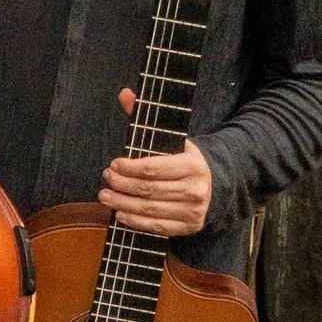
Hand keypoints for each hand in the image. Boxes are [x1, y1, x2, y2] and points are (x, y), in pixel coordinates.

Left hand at [101, 94, 215, 237]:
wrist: (215, 184)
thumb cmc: (184, 160)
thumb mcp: (171, 138)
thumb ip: (145, 117)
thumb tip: (125, 94)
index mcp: (192, 165)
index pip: (153, 169)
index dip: (129, 168)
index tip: (113, 165)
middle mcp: (195, 189)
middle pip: (149, 190)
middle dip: (122, 185)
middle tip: (106, 180)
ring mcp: (193, 211)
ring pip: (151, 209)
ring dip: (123, 203)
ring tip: (106, 196)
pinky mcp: (189, 227)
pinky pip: (158, 227)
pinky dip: (136, 221)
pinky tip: (121, 213)